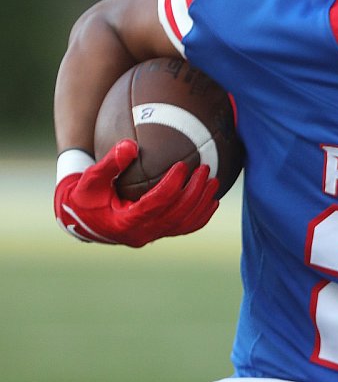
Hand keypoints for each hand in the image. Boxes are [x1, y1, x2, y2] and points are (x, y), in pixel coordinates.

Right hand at [54, 140, 218, 246]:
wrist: (79, 218)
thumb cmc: (83, 196)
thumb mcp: (90, 179)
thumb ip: (110, 163)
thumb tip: (130, 145)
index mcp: (125, 222)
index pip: (155, 204)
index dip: (171, 186)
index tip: (182, 165)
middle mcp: (141, 233)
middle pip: (176, 214)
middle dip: (194, 192)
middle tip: (205, 169)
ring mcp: (151, 235)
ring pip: (184, 224)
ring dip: (202, 203)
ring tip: (214, 181)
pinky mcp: (157, 233)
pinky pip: (184, 228)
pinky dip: (200, 216)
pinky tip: (212, 200)